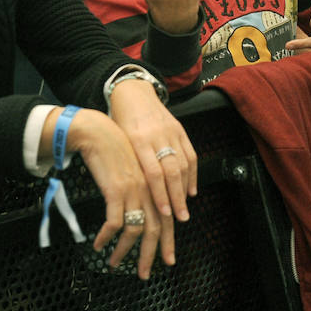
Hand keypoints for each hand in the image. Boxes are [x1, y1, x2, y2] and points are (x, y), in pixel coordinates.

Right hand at [48, 108, 168, 279]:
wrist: (98, 132)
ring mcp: (133, 191)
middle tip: (145, 274)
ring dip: (124, 251)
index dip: (167, 241)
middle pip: (155, 229)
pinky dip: (105, 237)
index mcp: (155, 186)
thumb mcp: (134, 169)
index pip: (167, 219)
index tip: (167, 260)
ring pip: (134, 230)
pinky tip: (98, 245)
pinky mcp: (116, 191)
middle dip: (151, 255)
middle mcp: (148, 190)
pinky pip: (113, 223)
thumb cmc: (114, 149)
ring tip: (114, 264)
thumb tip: (140, 211)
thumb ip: (141, 189)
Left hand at [108, 77, 197, 229]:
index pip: (153, 173)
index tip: (164, 214)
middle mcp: (157, 136)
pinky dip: (193, 175)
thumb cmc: (120, 121)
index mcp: (138, 140)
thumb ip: (129, 164)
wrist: (132, 92)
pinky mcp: (180, 129)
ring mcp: (171, 132)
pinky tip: (191, 190)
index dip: (160, 195)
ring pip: (183, 165)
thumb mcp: (118, 141)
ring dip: (185, 190)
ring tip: (184, 209)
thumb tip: (134, 196)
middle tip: (180, 218)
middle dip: (177, 198)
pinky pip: (191, 155)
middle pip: (172, 172)